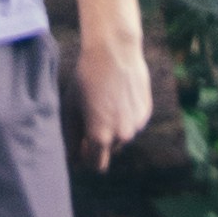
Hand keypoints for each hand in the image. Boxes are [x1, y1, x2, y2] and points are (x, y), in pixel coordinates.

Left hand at [71, 27, 151, 171]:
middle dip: (100, 141)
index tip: (82, 146)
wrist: (114, 51)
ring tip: (104, 102)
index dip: (87, 158)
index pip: (96, 165)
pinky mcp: (146, 112)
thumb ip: (71, 139)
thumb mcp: (71, 108)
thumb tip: (74, 161)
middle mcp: (122, 136)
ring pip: (122, 135)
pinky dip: (125, 115)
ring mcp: (137, 124)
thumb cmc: (86, 78)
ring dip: (114, 127)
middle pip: (109, 150)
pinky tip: (118, 95)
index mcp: (100, 137)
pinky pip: (133, 121)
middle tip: (91, 117)